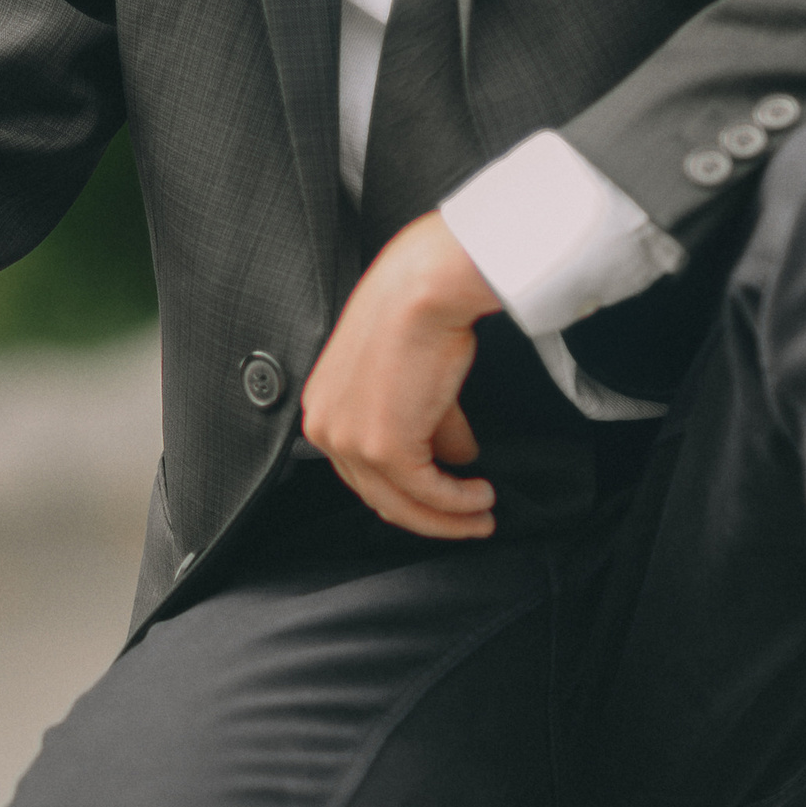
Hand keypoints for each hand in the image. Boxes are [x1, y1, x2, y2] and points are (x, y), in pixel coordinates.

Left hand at [299, 213, 501, 539]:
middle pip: (378, 496)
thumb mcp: (414, 375)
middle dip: (429, 515)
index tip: (438, 500)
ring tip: (481, 513)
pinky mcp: (384, 448)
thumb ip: (432, 422)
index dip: (403, 492)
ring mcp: (351, 441)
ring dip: (449, 517)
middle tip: (467, 519)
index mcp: (324, 405)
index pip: (359, 470)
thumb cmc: (416, 307)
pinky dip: (459, 502)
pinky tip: (481, 497)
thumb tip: (458, 454)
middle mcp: (326, 428)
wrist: (423, 287)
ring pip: (402, 503)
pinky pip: (427, 493)